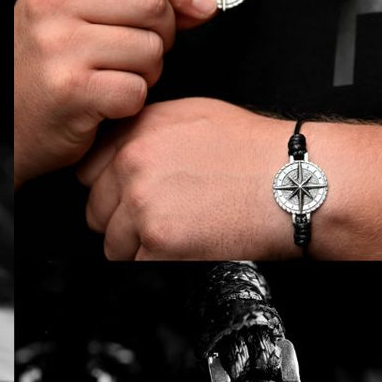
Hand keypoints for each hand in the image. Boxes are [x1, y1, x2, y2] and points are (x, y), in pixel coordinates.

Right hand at [14, 0, 217, 186]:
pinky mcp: (71, 91)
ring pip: (149, 48)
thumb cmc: (44, 71)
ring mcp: (59, 47)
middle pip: (151, 0)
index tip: (195, 6)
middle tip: (143, 52)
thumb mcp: (72, 13)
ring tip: (118, 78)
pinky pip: (136, 90)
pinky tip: (107, 103)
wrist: (5, 126)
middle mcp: (52, 3)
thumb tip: (201, 0)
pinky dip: (132, 103)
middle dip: (164, 32)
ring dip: (148, 72)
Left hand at [79, 98, 296, 258]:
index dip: (109, 188)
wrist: (293, 183)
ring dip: (138, 247)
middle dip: (122, 221)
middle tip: (159, 221)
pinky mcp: (159, 242)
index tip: (126, 196)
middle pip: (97, 210)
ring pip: (113, 244)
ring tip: (177, 234)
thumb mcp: (192, 117)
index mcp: (139, 132)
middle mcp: (134, 164)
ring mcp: (143, 204)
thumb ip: (146, 132)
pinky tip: (184, 248)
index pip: (88, 171)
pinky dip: (156, 263)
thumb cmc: (254, 152)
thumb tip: (118, 150)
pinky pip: (135, 265)